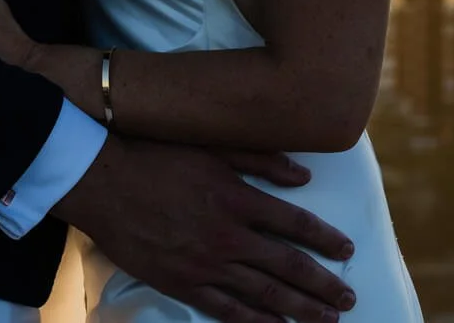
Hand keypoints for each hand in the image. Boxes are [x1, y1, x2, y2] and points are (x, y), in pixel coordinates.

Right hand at [57, 135, 355, 322]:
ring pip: (264, 294)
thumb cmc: (158, 156)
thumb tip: (305, 176)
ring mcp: (205, 265)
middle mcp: (228, 237)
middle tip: (349, 299)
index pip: (297, 225)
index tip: (348, 251)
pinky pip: (226, 310)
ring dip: (299, 309)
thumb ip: (262, 160)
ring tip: (327, 320)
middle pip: (289, 267)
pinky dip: (254, 322)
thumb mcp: (214, 147)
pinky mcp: (182, 284)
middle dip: (324, 286)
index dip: (327, 240)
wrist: (104, 182)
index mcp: (240, 200)